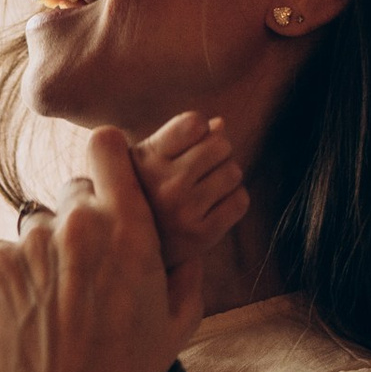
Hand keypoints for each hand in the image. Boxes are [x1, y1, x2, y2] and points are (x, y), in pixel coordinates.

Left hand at [0, 129, 197, 371]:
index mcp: (129, 227)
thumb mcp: (179, 318)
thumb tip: (188, 238)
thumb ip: (185, 264)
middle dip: (81, 218)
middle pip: (73, 190)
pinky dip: (19, 275)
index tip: (108, 177)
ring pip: (39, 225)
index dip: (107, 158)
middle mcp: (78, 224)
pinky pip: (9, 253)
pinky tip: (32, 313)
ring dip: (49, 251)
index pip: (106, 146)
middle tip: (87, 267)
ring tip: (59, 301)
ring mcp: (32, 243)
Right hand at [130, 111, 247, 270]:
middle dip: (217, 153)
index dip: (199, 129)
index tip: (188, 144)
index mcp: (146, 159)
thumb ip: (179, 136)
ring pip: (233, 172)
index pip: (195, 123)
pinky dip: (233, 200)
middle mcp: (163, 185)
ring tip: (204, 188)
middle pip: (221, 145)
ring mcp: (183, 212)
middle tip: (200, 168)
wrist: (131, 248)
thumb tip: (221, 124)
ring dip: (226, 176)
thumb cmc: (143, 191)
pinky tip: (213, 206)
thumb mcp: (147, 158)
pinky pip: (240, 201)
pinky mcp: (201, 236)